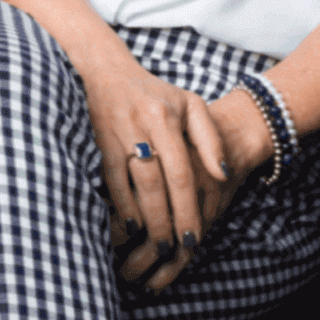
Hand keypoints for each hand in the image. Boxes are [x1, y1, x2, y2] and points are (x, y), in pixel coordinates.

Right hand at [78, 54, 231, 292]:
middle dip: (166, 219)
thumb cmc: (154, 92)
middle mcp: (141, 126)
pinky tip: (128, 224)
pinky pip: (108, 177)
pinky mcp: (96, 141)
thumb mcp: (190, 104)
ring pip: (132, 183)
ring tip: (155, 242)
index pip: (180, 171)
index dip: (187, 206)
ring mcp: (115, 134)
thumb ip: (210, 137)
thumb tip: (223, 174)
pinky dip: (118, 202)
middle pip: (156, 183)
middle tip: (175, 248)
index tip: (194, 236)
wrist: (105, 71)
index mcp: (166, 119)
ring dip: (144, 216)